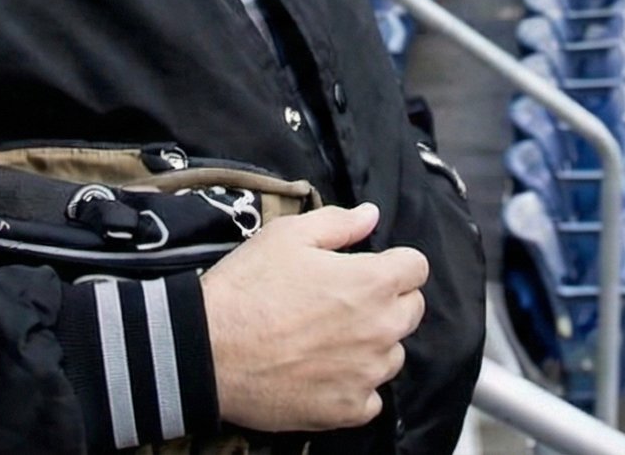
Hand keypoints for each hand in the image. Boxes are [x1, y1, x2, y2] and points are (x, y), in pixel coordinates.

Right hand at [199, 202, 428, 431]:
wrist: (207, 350)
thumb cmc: (247, 288)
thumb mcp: (288, 236)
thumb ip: (339, 223)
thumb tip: (371, 215)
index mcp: (373, 282)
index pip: (416, 268)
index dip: (394, 263)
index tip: (370, 268)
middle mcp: (381, 329)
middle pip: (411, 311)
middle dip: (388, 302)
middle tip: (345, 302)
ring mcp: (367, 374)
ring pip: (392, 355)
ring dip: (372, 345)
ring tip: (329, 339)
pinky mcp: (347, 409)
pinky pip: (371, 399)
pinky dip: (354, 387)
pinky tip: (324, 374)